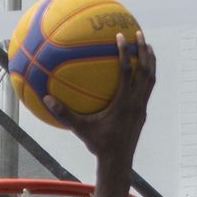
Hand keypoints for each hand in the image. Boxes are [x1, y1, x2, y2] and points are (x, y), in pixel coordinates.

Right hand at [45, 34, 156, 196]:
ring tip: (147, 47)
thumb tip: (46, 99)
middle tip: (139, 34)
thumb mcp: (81, 129)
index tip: (121, 36)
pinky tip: (141, 72)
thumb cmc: (99, 145)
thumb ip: (65, 114)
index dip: (124, 52)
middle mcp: (136, 102)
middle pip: (145, 70)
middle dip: (143, 51)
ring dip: (150, 62)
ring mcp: (142, 107)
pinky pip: (148, 89)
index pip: (126, 71)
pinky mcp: (143, 113)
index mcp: (123, 102)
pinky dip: (147, 76)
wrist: (118, 162)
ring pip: (150, 79)